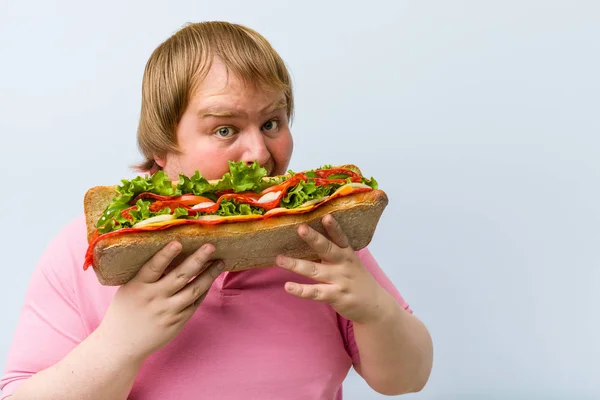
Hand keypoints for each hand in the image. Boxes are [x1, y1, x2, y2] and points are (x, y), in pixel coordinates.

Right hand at [97, 242, 224, 361]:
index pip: (153, 267)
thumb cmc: (125, 310)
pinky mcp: (177, 322)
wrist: (121, 345)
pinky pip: (194, 303)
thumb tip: (172, 254)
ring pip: (193, 290)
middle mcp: (154, 298)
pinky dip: (203, 290)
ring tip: (220, 262)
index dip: (165, 255)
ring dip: (209, 275)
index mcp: (138, 286)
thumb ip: (148, 275)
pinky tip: (210, 279)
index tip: (178, 242)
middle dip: (197, 260)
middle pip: (180, 276)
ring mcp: (168, 311)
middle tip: (211, 246)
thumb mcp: (129, 289)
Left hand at [275, 214, 392, 323]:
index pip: (340, 237)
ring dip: (296, 265)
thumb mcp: (350, 263)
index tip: (326, 216)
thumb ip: (334, 252)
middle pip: (327, 249)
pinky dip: (301, 290)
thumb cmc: (356, 280)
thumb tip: (310, 238)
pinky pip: (316, 292)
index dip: (333, 227)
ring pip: (315, 271)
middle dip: (314, 239)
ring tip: (279, 260)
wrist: (375, 306)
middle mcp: (343, 265)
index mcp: (347, 254)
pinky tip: (288, 286)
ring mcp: (340, 281)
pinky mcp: (336, 296)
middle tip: (301, 228)